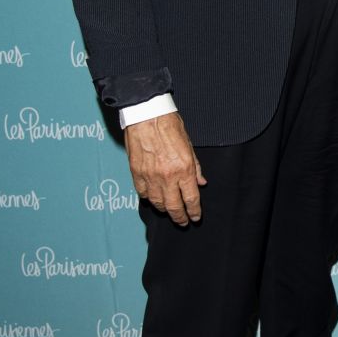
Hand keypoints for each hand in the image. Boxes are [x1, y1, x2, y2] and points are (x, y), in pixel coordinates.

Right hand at [124, 111, 205, 225]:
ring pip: (157, 203)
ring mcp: (150, 176)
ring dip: (165, 209)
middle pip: (174, 207)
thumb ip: (195, 167)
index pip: (191, 199)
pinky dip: (149, 198)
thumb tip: (201, 183)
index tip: (195, 218)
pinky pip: (143, 193)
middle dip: (180, 218)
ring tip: (169, 210)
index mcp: (183, 169)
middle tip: (183, 222)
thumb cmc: (169, 125)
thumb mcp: (189, 144)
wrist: (146, 114)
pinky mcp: (136, 173)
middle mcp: (167, 176)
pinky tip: (153, 198)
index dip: (194, 212)